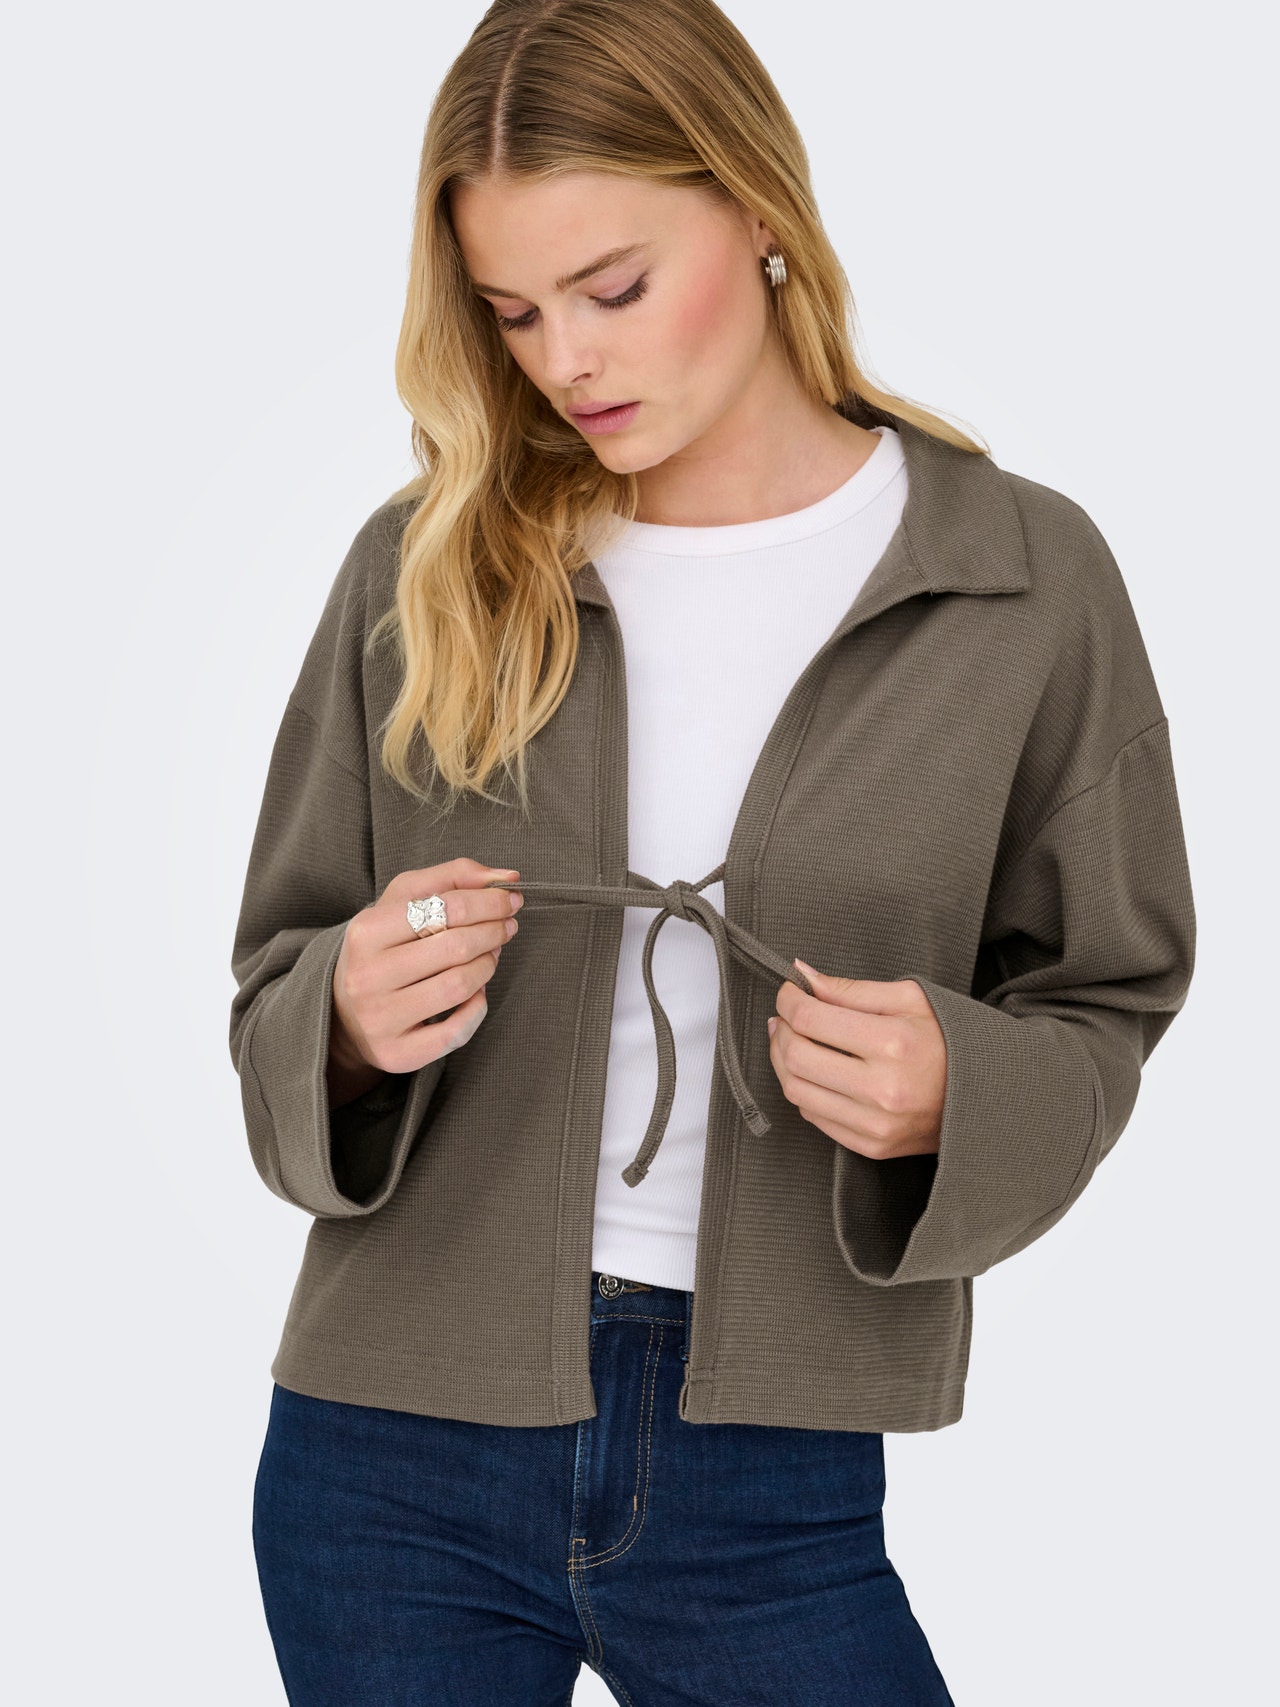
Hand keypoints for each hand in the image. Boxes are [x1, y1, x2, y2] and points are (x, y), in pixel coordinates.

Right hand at [329, 857, 523, 1097]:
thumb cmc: (384, 946)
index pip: (443, 907)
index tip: (511, 899)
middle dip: (493, 931)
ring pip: (458, 987)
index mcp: (365, 932)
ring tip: (490, 955)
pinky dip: (477, 1009)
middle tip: (507, 926)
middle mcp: (367, 976)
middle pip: (454, 947)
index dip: (488, 901)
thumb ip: (452, 877)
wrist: (344, 1011)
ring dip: (487, 966)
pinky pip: (456, 1032)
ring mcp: (380, 1019)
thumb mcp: (403, 900)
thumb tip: (507, 876)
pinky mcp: (396, 1053)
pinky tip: (476, 993)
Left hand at [767, 960, 945, 1159]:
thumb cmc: (950, 1041)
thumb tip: (803, 975)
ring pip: (797, 1091)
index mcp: (894, 1043)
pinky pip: (814, 1117)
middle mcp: (882, 1089)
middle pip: (797, 1057)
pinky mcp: (873, 1146)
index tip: (789, 991)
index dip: (789, 1001)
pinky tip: (813, 1070)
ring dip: (783, 1061)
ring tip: (790, 1040)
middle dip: (780, 1030)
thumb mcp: (911, 999)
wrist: (988, 1097)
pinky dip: (804, 1089)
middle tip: (785, 1015)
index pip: (812, 1020)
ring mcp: (876, 1124)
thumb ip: (852, 989)